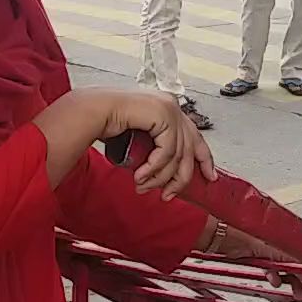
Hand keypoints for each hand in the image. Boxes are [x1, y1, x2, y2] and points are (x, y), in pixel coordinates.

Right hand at [61, 88, 215, 199]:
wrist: (92, 111)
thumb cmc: (108, 124)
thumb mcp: (140, 139)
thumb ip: (155, 148)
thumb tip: (165, 174)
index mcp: (169, 108)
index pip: (195, 136)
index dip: (205, 159)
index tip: (210, 177)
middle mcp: (172, 106)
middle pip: (191, 149)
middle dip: (182, 177)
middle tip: (168, 195)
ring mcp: (169, 108)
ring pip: (177, 155)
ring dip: (159, 177)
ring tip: (143, 187)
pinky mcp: (162, 114)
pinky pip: (166, 151)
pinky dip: (153, 168)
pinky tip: (140, 176)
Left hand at [203, 221, 301, 297]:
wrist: (231, 235)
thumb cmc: (259, 236)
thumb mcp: (288, 257)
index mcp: (297, 238)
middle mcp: (287, 242)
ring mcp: (273, 249)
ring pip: (288, 269)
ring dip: (293, 282)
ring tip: (296, 294)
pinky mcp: (260, 255)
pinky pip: (272, 268)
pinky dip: (276, 277)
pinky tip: (275, 281)